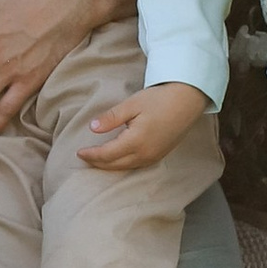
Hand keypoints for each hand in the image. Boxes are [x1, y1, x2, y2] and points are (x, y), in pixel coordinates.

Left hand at [79, 81, 207, 173]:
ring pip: (126, 167)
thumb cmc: (159, 99)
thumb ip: (111, 118)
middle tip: (84, 158)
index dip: (91, 155)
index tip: (79, 152)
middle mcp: (145, 154)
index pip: (107, 154)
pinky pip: (137, 166)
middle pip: (115, 165)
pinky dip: (123, 165)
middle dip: (98, 163)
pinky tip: (118, 160)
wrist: (188, 100)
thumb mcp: (132, 105)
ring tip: (97, 161)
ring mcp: (154, 156)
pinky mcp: (160, 155)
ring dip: (110, 166)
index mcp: (136, 141)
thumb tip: (92, 128)